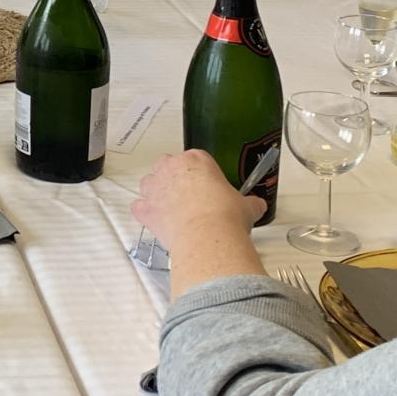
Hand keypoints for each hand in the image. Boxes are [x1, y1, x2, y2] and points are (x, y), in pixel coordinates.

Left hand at [133, 149, 264, 257]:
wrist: (208, 236)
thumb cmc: (225, 216)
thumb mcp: (245, 205)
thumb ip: (249, 202)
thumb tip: (257, 206)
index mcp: (197, 159)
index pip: (195, 158)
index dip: (201, 174)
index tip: (206, 186)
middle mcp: (172, 168)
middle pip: (168, 165)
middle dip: (175, 178)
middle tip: (190, 197)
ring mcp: (155, 187)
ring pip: (149, 183)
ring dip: (157, 192)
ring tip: (172, 208)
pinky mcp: (145, 209)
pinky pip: (139, 207)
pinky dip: (145, 213)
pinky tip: (156, 221)